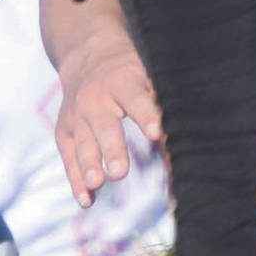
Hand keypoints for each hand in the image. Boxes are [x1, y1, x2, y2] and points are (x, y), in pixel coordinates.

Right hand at [41, 0, 162, 207]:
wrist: (87, 56)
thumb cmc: (129, 73)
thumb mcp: (147, 76)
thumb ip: (163, 105)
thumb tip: (190, 139)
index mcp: (122, 82)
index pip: (135, 100)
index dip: (145, 116)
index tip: (155, 134)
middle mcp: (95, 98)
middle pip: (104, 126)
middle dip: (111, 149)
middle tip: (119, 172)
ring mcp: (76, 115)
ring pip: (83, 142)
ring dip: (89, 165)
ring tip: (97, 184)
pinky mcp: (64, 130)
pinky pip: (68, 156)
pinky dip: (75, 179)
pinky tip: (87, 200)